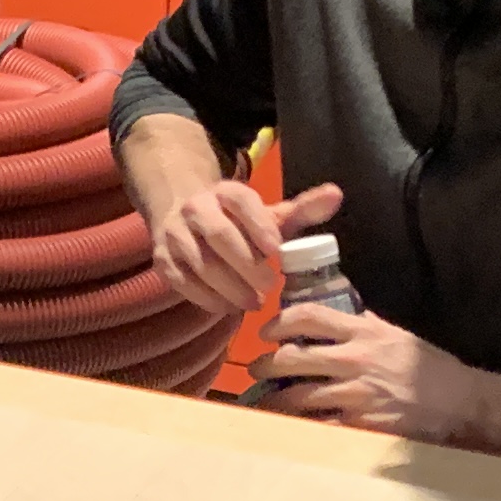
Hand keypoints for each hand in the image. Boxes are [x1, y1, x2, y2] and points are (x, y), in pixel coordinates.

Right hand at [147, 176, 342, 322]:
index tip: (276, 250)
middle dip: (245, 264)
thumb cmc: (240, 224)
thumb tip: (337, 194)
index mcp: (227, 192)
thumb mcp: (271, 214)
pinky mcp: (164, 260)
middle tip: (269, 289)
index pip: (243, 201)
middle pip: (219, 234)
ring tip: (252, 304)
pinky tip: (227, 308)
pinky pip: (183, 281)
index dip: (259, 225)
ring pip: (201, 261)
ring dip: (228, 286)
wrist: (186, 219)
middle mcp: (197, 208)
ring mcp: (176, 234)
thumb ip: (303, 209)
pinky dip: (206, 297)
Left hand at [263, 300, 482, 441]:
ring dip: (272, 400)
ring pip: (297, 396)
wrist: (460, 402)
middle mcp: (355, 360)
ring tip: (263, 403)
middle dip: (265, 364)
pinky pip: (316, 426)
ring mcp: (356, 394)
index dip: (278, 322)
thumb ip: (363, 324)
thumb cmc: (428, 367)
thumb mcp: (395, 334)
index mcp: (363, 332)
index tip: (266, 332)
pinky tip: (288, 427)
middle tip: (254, 370)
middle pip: (292, 357)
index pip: (308, 315)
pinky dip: (298, 426)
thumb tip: (335, 312)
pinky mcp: (360, 424)